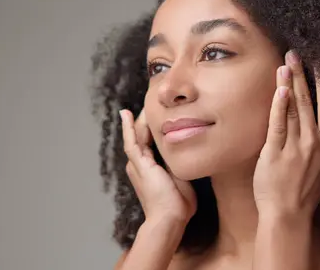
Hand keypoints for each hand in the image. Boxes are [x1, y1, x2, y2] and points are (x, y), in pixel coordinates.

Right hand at [120, 109, 196, 223]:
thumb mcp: (182, 178)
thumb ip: (182, 164)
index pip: (150, 141)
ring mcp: (138, 164)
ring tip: (146, 102)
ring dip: (140, 119)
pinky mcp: (139, 163)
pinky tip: (127, 114)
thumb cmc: (179, 205)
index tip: (161, 113)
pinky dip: (128, 127)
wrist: (170, 219)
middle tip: (153, 101)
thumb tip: (193, 152)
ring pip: (137, 134)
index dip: (154, 127)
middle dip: (146, 119)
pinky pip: (131, 141)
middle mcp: (140, 165)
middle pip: (142, 135)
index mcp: (149, 168)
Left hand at [253, 50, 319, 218]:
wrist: (288, 214)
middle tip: (298, 53)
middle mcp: (316, 142)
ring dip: (290, 83)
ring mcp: (297, 147)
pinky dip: (280, 106)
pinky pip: (279, 124)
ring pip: (295, 108)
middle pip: (310, 101)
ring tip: (287, 62)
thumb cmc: (305, 193)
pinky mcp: (277, 153)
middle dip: (304, 75)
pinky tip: (280, 89)